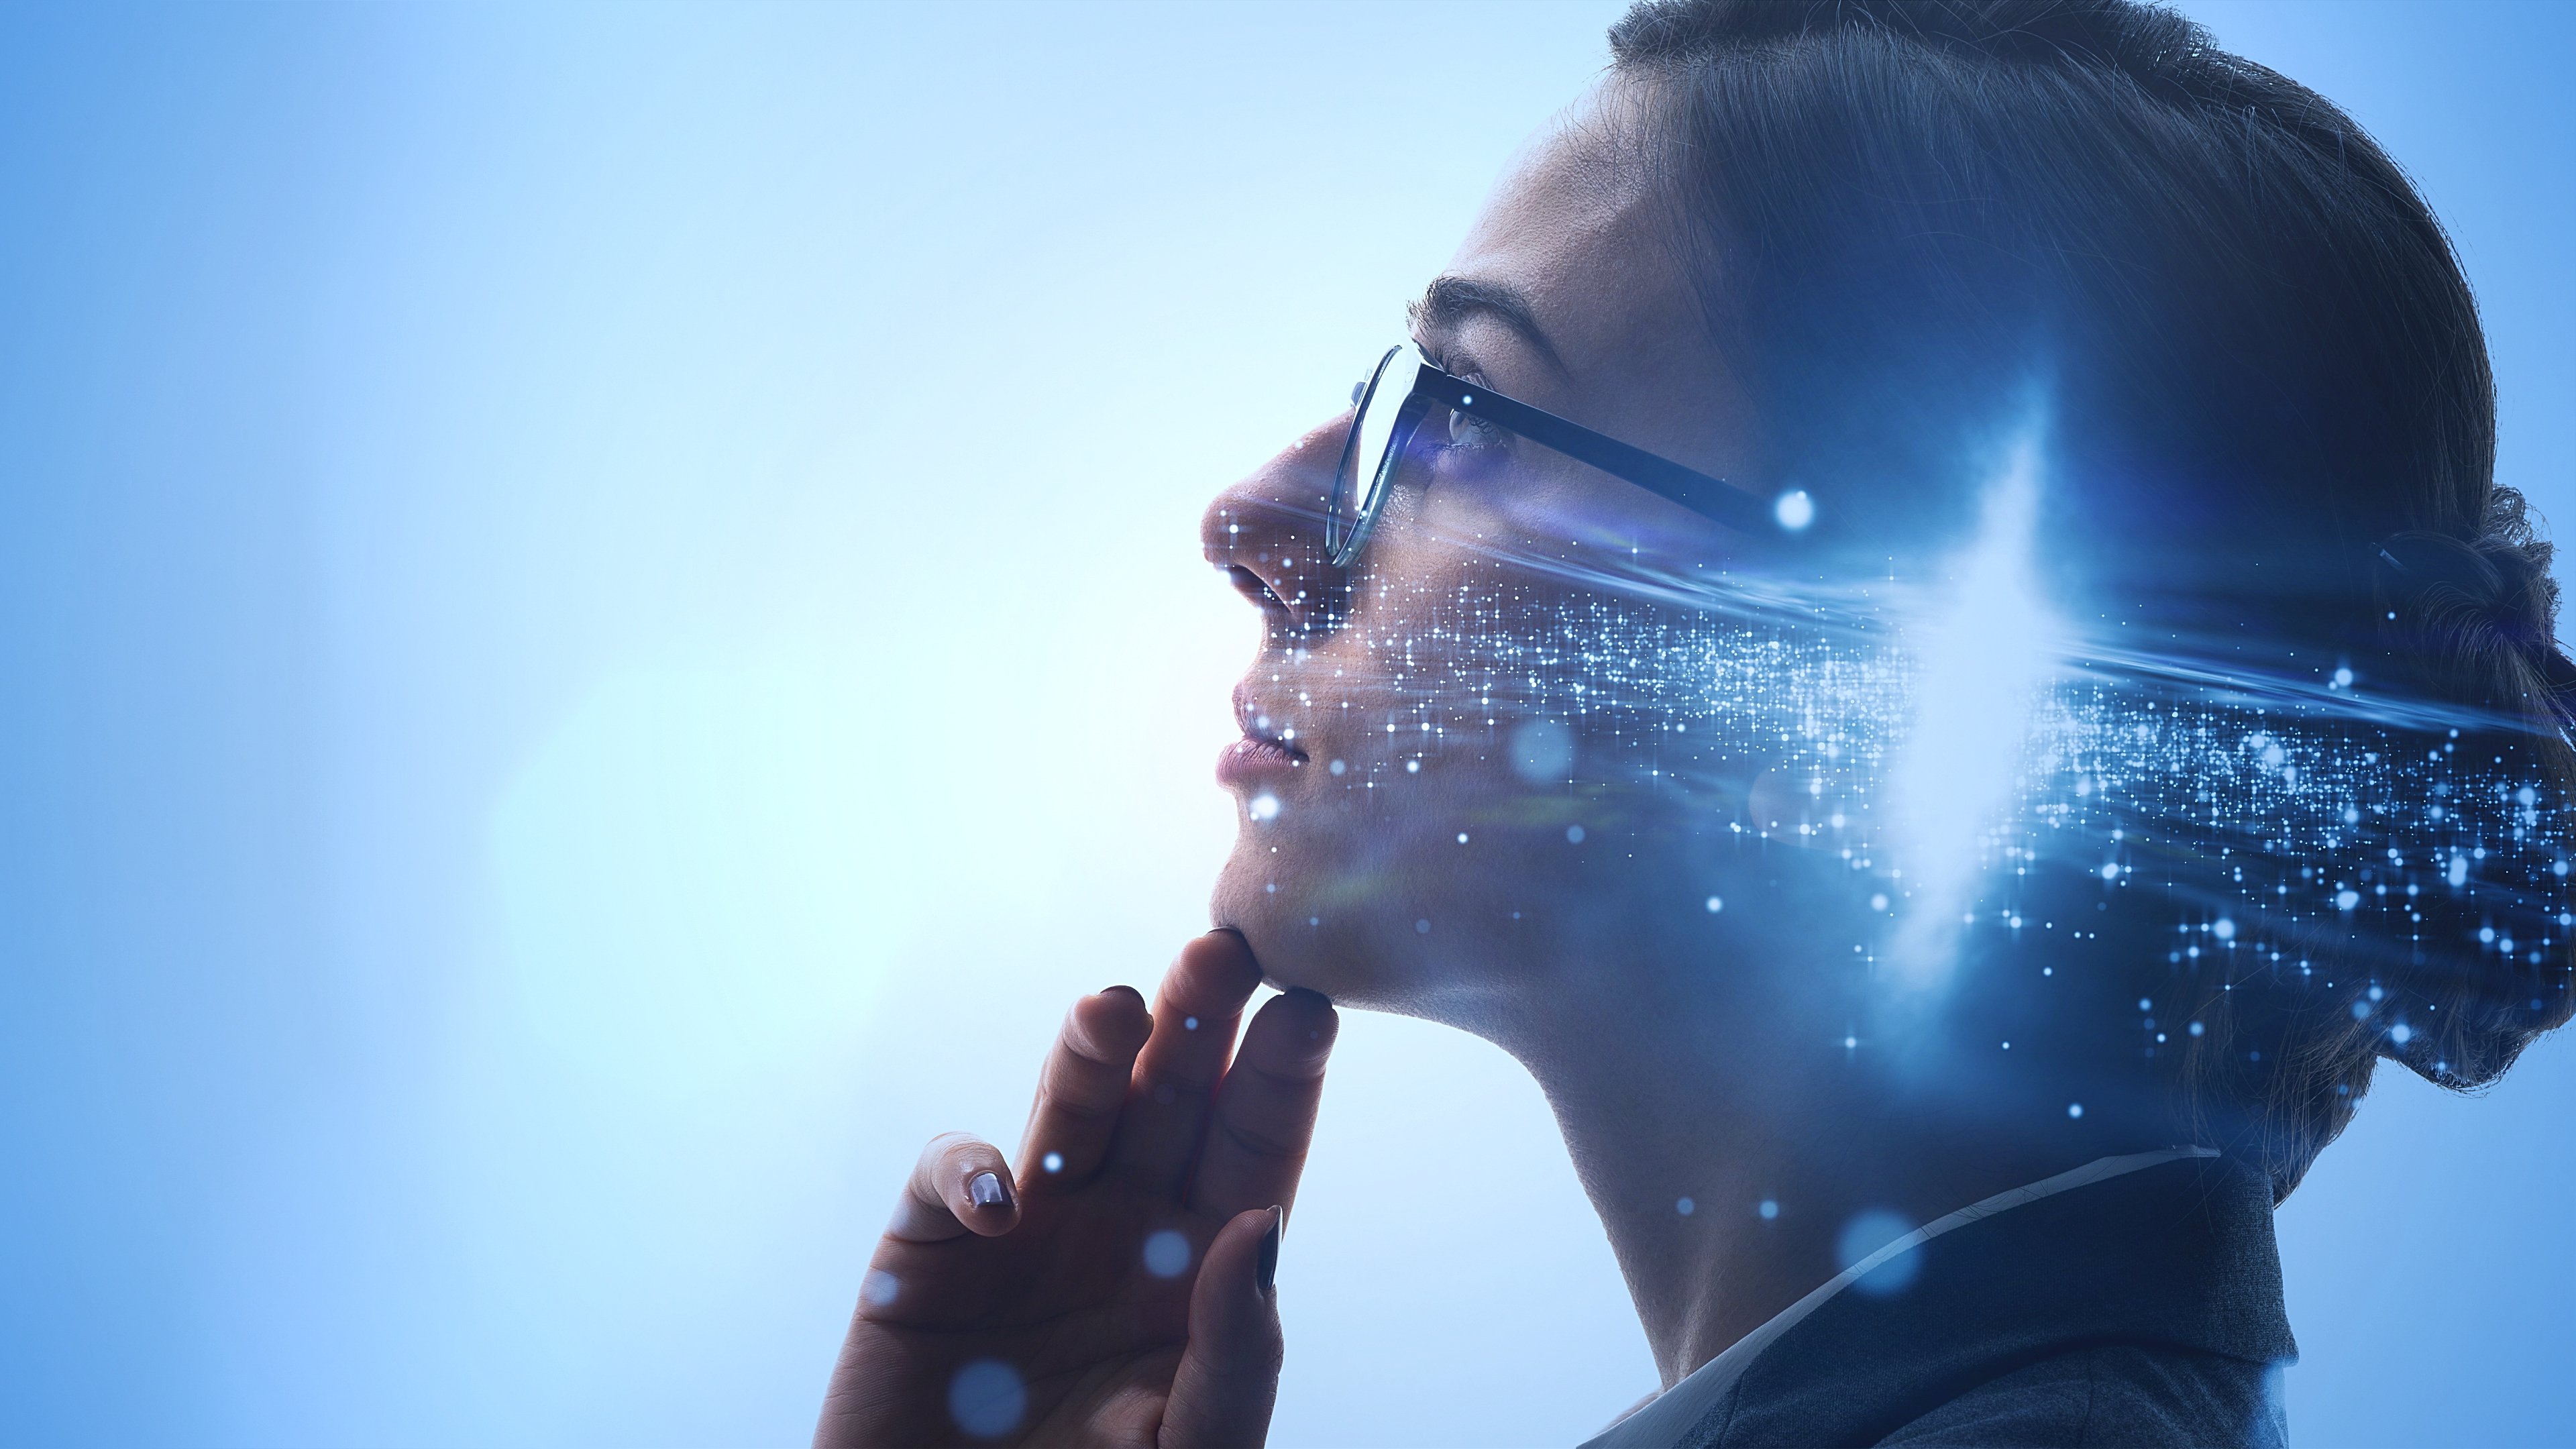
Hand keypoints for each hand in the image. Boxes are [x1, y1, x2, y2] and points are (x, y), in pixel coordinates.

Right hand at [815, 930, 1338, 1447]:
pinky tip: (1001, 1204)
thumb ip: (1240, 1350)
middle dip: (1197, 1020)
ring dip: (1094, 1050)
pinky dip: (969, 1171)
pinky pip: (953, 1174)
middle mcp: (1123, 1221)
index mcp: (1202, 1259)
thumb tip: (1262, 1223)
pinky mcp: (932, 1244)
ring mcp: (1030, 1223)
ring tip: (1117, 1006)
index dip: (1280, 1076)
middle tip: (1224, 951)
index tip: (1308, 1010)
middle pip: (1170, 1096)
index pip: (1254, 1146)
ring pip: (1071, 1105)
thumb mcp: (1195, 1443)